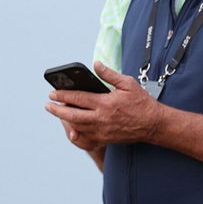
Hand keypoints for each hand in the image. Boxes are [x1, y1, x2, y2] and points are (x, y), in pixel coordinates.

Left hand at [45, 62, 165, 146]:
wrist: (153, 124)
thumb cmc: (142, 103)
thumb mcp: (128, 84)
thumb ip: (110, 74)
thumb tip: (96, 64)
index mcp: (105, 103)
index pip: (77, 98)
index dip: (62, 95)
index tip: (52, 93)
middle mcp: (101, 118)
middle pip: (71, 115)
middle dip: (57, 110)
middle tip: (48, 105)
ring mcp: (101, 130)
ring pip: (76, 127)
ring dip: (64, 120)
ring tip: (59, 113)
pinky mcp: (104, 139)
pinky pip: (85, 137)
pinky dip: (76, 131)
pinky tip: (73, 126)